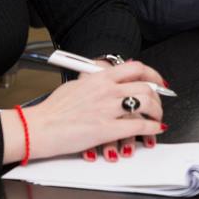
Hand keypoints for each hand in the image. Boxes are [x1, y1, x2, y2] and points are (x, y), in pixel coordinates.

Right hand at [13, 61, 166, 163]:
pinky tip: (154, 130)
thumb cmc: (53, 109)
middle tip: (159, 103)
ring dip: (157, 112)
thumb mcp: (76, 84)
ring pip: (146, 104)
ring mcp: (107, 109)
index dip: (153, 74)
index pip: (136, 68)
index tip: (158, 81)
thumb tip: (105, 75)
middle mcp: (107, 90)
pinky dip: (151, 128)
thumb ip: (94, 79)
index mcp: (99, 78)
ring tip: (158, 118)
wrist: (39, 127)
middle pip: (146, 86)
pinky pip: (137, 126)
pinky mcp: (106, 129)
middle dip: (158, 96)